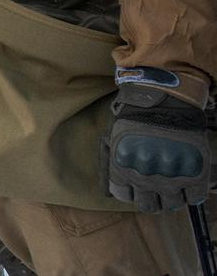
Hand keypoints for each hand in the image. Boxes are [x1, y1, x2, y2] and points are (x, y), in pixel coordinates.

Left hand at [106, 79, 208, 211]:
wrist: (166, 101)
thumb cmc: (136, 117)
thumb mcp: (114, 140)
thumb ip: (114, 165)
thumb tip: (112, 191)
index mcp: (122, 168)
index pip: (124, 196)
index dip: (131, 191)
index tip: (136, 185)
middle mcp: (145, 177)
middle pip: (149, 206)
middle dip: (152, 198)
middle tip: (157, 188)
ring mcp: (171, 177)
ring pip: (171, 205)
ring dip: (172, 198)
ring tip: (173, 184)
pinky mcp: (195, 174)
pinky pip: (195, 198)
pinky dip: (192, 194)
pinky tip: (188, 182)